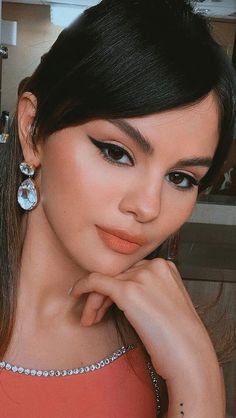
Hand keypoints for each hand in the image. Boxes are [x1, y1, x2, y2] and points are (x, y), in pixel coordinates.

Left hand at [70, 258, 215, 381]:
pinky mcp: (128, 291)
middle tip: (93, 315)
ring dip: (94, 300)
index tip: (107, 305)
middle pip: (117, 275)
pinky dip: (82, 287)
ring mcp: (141, 277)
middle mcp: (154, 266)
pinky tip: (74, 294)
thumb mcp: (167, 303)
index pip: (131, 271)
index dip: (116, 287)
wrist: (189, 356)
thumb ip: (150, 290)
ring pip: (105, 280)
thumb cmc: (179, 337)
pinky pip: (96, 281)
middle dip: (103, 295)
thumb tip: (122, 292)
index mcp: (165, 266)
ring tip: (89, 319)